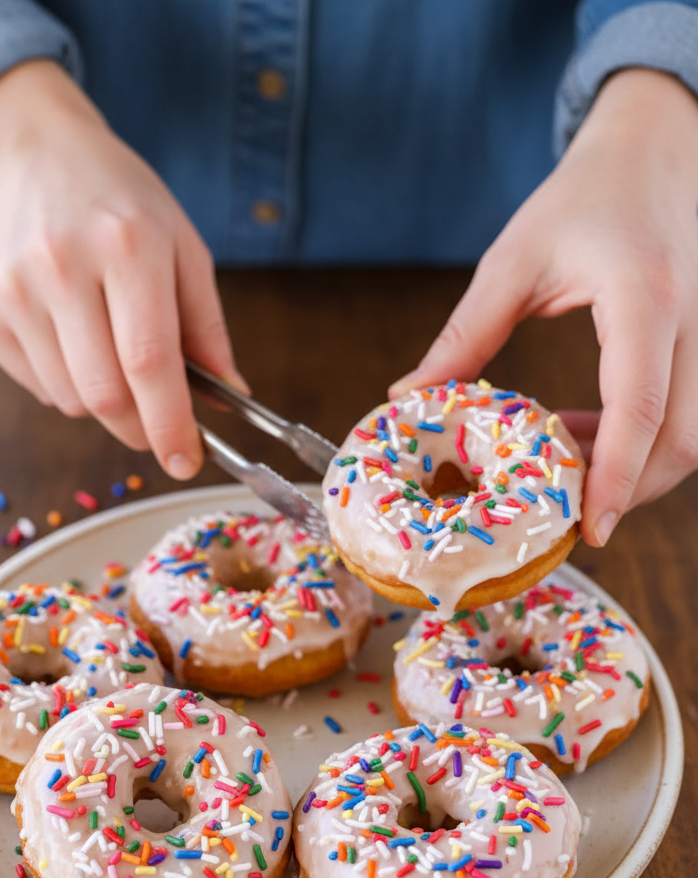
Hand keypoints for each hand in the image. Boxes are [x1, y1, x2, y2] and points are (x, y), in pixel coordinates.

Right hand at [0, 59, 244, 477]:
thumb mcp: (182, 245)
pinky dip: (69, 386)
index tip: (186, 459)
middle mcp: (61, 265)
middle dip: (140, 428)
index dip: (169, 424)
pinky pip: (39, 387)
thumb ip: (207, 327)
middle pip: (105, 394)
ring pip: (71, 400)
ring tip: (114, 356)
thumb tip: (229, 398)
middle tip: (159, 427)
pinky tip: (76, 340)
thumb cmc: (119, 200)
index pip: (148, 362)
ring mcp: (14, 290)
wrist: (32, 152)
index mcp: (126, 245)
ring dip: (106, 404)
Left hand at [389, 69, 697, 545]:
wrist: (657, 148)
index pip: (639, 408)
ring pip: (690, 436)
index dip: (614, 477)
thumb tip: (409, 398)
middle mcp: (690, 323)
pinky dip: (636, 442)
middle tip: (565, 519)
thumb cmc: (585, 194)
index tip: (589, 528)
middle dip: (629, 492)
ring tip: (561, 469)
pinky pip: (680, 414)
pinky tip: (579, 435)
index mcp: (644, 298)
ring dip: (632, 470)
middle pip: (682, 441)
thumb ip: (465, 335)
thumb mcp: (514, 259)